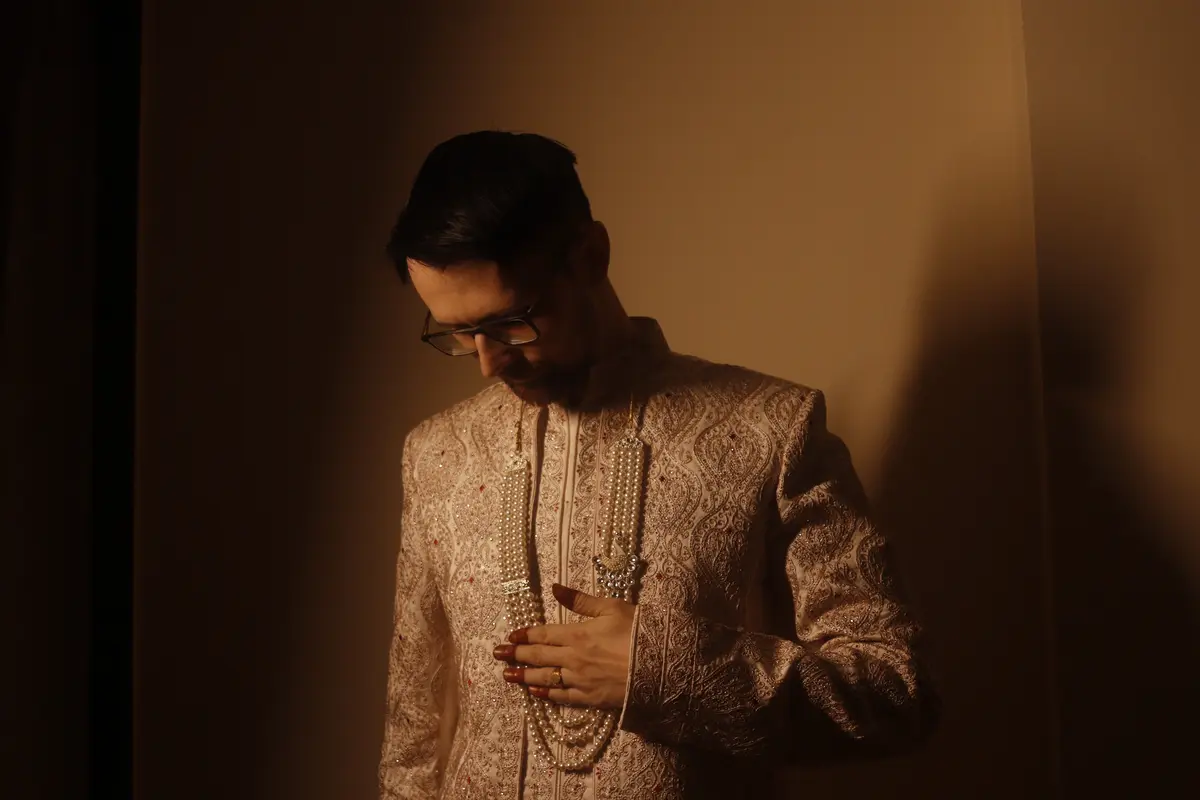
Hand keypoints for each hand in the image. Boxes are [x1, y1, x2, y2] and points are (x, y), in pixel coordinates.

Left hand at [492, 583, 634, 708]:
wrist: (661, 666)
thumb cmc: (639, 632)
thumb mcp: (611, 608)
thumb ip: (581, 600)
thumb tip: (555, 588)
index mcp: (578, 634)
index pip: (543, 635)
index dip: (525, 635)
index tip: (511, 635)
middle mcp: (574, 659)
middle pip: (538, 656)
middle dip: (516, 654)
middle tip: (497, 654)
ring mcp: (581, 681)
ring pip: (545, 678)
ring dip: (524, 676)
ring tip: (507, 675)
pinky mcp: (591, 698)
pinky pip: (563, 697)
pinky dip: (547, 694)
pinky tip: (535, 693)